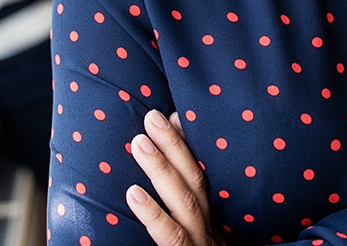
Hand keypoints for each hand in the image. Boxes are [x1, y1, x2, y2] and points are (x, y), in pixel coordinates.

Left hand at [126, 109, 224, 245]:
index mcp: (212, 216)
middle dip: (174, 145)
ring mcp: (200, 243)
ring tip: (138, 143)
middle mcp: (211, 227)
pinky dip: (154, 215)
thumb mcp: (192, 228)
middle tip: (152, 117)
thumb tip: (171, 143)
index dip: (188, 143)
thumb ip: (184, 196)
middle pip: (196, 179)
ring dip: (162, 170)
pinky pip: (172, 238)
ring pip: (185, 202)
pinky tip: (134, 193)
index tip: (171, 114)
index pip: (202, 171)